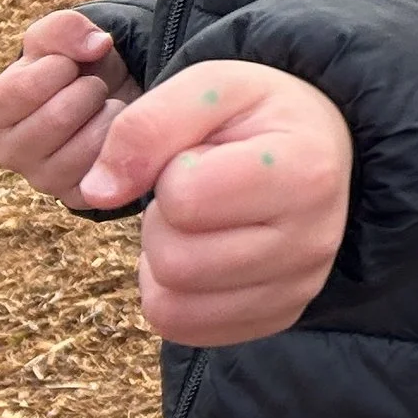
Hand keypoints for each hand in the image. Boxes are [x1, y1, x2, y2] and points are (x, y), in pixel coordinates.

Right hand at [0, 11, 140, 206]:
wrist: (112, 96)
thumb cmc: (77, 68)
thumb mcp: (61, 38)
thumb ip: (65, 29)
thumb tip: (96, 45)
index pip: (22, 89)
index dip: (60, 66)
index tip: (68, 66)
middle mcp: (8, 152)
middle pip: (58, 116)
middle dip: (89, 90)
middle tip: (92, 88)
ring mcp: (43, 179)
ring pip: (86, 145)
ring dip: (109, 115)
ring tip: (104, 107)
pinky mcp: (79, 196)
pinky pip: (109, 170)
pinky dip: (123, 142)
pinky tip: (117, 131)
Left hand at [77, 60, 352, 345]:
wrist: (319, 146)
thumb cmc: (259, 115)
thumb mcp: (210, 87)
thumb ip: (146, 126)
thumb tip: (98, 192)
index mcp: (305, 171)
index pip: (185, 199)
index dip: (170, 171)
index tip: (202, 155)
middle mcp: (313, 240)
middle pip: (175, 262)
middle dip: (161, 221)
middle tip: (192, 191)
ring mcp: (300, 286)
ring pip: (170, 308)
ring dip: (161, 260)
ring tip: (195, 224)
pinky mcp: (280, 316)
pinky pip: (184, 330)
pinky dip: (172, 295)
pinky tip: (199, 255)